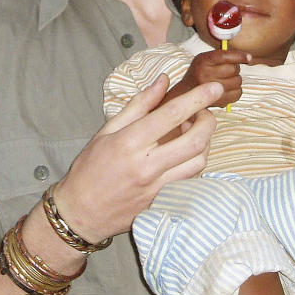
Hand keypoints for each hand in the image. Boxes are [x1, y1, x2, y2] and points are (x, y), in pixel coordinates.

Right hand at [51, 75, 221, 242]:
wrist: (80, 213)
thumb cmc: (90, 168)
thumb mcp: (107, 130)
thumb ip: (139, 105)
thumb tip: (163, 81)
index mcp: (129, 142)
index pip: (171, 115)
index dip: (197, 98)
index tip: (214, 87)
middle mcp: (146, 165)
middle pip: (195, 140)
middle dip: (208, 121)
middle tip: (203, 112)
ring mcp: (156, 187)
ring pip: (198, 162)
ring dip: (204, 142)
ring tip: (193, 132)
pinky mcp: (162, 201)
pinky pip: (190, 178)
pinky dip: (195, 161)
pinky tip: (186, 153)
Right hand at [172, 49, 250, 107]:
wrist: (186, 92)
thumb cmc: (200, 71)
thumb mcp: (205, 58)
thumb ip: (223, 54)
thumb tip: (248, 57)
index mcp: (203, 61)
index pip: (225, 56)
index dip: (239, 56)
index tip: (249, 57)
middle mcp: (205, 74)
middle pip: (234, 69)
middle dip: (234, 68)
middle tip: (227, 70)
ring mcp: (211, 89)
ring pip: (238, 81)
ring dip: (236, 79)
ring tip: (226, 80)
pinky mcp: (217, 101)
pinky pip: (238, 93)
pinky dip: (237, 90)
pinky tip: (228, 88)